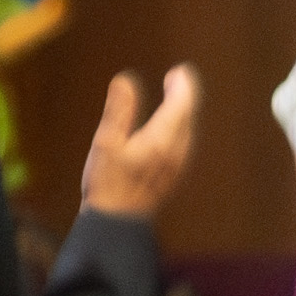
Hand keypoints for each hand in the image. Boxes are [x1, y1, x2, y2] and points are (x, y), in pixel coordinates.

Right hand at [79, 66, 198, 220]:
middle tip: (177, 78)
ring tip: (174, 98)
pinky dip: (179, 128)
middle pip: (188, 115)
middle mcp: (177, 151)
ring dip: (182, 111)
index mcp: (163, 138)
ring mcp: (177, 165)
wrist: (116, 224)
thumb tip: (126, 80)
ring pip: (187, 130)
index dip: (183, 85)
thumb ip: (119, 110)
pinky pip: (183, 144)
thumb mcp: (106, 143)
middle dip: (184, 95)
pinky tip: (168, 131)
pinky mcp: (172, 176)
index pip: (182, 104)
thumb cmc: (108, 184)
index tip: (180, 71)